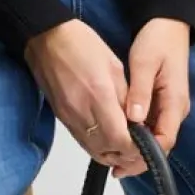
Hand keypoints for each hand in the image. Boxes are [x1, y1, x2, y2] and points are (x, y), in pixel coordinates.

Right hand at [23, 19, 144, 177]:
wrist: (48, 39)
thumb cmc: (82, 45)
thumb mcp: (114, 67)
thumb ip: (126, 98)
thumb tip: (136, 122)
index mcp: (99, 96)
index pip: (120, 140)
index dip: (136, 149)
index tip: (146, 145)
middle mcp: (82, 113)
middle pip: (107, 151)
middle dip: (127, 155)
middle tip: (140, 148)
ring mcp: (69, 118)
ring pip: (94, 151)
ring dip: (112, 154)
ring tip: (126, 146)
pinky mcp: (62, 118)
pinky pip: (83, 142)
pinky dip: (98, 146)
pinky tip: (108, 139)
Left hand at [119, 18, 191, 175]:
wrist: (169, 24)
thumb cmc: (158, 40)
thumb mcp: (144, 64)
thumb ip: (139, 92)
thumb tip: (134, 119)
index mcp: (175, 101)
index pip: (164, 140)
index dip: (146, 156)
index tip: (125, 163)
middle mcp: (176, 109)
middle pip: (160, 144)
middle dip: (139, 159)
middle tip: (115, 168)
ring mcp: (170, 107)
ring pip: (155, 137)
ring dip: (137, 149)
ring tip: (113, 158)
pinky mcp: (163, 103)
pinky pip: (151, 126)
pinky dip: (137, 135)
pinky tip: (120, 138)